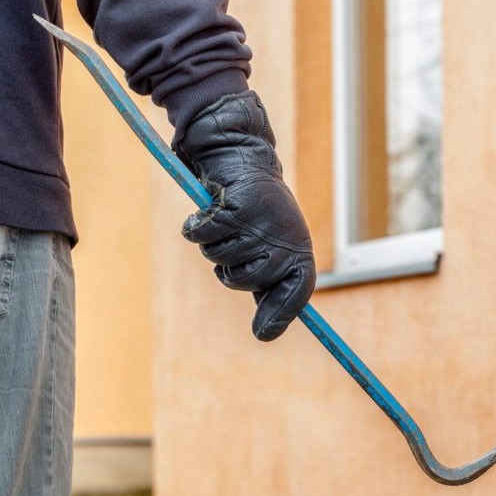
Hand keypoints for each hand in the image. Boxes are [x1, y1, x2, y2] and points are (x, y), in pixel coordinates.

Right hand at [173, 91, 315, 340]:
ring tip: (226, 220)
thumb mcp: (268, 251)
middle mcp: (285, 238)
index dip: (280, 313)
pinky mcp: (236, 209)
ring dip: (213, 243)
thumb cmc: (255, 214)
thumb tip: (265, 335)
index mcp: (298, 250)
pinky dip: (196, 226)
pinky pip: (203, 236)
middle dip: (229, 269)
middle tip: (234, 243)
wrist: (241, 159)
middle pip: (245, 280)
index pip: (297, 290)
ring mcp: (261, 224)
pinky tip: (207, 210)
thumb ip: (270, 288)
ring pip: (220, 259)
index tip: (263, 335)